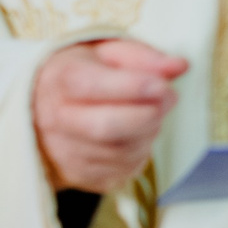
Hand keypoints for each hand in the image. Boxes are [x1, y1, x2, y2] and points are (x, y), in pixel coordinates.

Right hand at [33, 38, 188, 191]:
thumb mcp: (111, 53)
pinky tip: (138, 134)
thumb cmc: (87, 74)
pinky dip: (140, 152)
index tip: (162, 85)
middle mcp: (54, 118)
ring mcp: (62, 151)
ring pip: (119, 151)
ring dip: (148, 132)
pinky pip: (121, 170)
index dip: (132, 87)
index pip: (90, 86)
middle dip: (149, 114)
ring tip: (151, 113)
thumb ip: (144, 57)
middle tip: (168, 98)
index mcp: (60, 79)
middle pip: (106, 126)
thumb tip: (179, 66)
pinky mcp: (78, 174)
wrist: (48, 107)